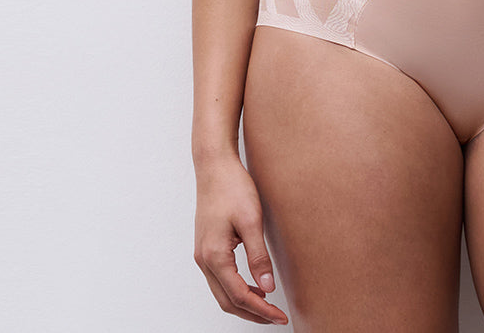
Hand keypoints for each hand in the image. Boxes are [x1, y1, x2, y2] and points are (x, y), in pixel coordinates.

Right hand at [194, 155, 288, 324]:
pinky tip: (253, 284)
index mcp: (214, 256)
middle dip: (252, 313)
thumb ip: (259, 256)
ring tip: (268, 305)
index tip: (280, 316)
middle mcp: (204, 260)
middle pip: (227, 301)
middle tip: (276, 317)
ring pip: (221, 292)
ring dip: (243, 303)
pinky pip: (219, 278)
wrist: (214, 166)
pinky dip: (236, 288)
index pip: (239, 296)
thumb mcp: (251, 220)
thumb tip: (267, 287)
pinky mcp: (206, 247)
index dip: (261, 310)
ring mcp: (202, 254)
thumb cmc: (232, 188)